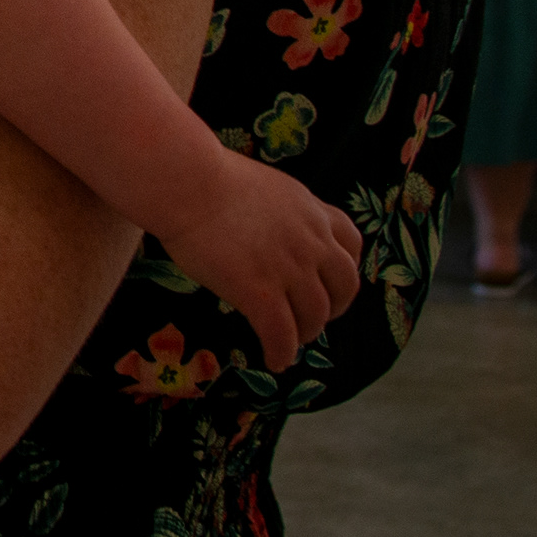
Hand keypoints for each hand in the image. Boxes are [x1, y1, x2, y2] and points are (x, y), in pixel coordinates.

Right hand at [156, 149, 365, 371]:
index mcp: (310, 210)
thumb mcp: (259, 184)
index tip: (331, 282)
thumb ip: (274, 208)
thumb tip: (258, 221)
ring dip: (305, 333)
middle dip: (334, 307)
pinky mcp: (261, 292)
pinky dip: (282, 352)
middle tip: (313, 318)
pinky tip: (274, 360)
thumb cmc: (202, 175)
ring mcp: (290, 268)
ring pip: (315, 315)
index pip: (350, 244)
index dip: (344, 269)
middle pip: (344, 286)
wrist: (185, 182)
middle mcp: (311, 241)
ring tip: (290, 342)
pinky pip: (282, 334)